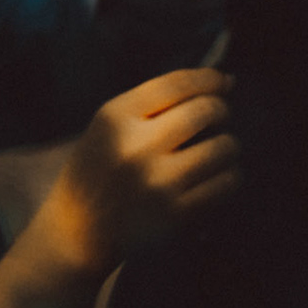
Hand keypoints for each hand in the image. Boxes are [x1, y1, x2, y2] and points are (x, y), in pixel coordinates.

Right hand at [40, 67, 239, 277]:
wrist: (78, 230)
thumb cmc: (99, 169)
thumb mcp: (108, 125)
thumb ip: (154, 101)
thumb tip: (223, 81)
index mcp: (115, 118)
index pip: (175, 84)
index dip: (208, 78)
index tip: (224, 81)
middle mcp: (136, 147)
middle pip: (204, 111)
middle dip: (221, 110)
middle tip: (219, 116)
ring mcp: (157, 182)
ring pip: (222, 148)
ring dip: (229, 145)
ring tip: (219, 149)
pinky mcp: (175, 214)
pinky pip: (225, 184)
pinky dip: (230, 176)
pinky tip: (217, 175)